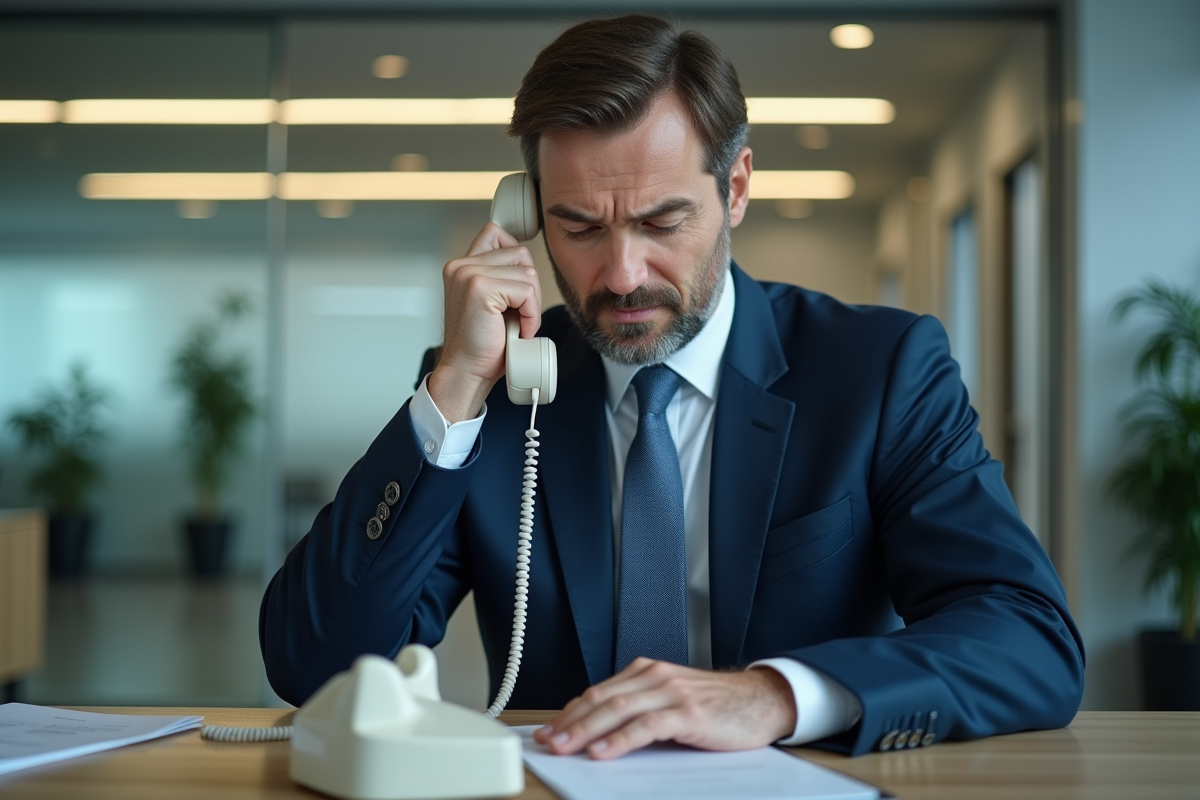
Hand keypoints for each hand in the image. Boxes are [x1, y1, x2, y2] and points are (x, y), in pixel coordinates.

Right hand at [429, 222, 542, 422]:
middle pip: (520, 254)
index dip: (515, 257)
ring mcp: (469, 274)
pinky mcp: (481, 288)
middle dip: (529, 287)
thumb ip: (499, 277)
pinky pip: (526, 291)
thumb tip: (527, 263)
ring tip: (517, 324)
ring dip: (532, 304)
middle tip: (518, 315)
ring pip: (528, 273)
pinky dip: (530, 315)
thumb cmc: (481, 344)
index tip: (515, 288)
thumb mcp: (490, 302)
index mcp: (460, 266)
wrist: (467, 372)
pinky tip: (518, 330)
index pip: (495, 233)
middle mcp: (461, 265)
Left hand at [532, 658, 796, 759]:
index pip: (598, 692)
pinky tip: (603, 752)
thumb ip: (640, 709)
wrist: (761, 700)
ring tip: (565, 748)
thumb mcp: (672, 700)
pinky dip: (620, 740)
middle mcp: (655, 676)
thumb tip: (599, 734)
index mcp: (647, 672)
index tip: (547, 730)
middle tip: (546, 742)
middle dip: (569, 722)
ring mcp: (672, 692)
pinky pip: (646, 726)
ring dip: (586, 731)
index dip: (569, 712)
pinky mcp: (688, 712)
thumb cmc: (717, 706)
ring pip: (618, 710)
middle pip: (601, 699)